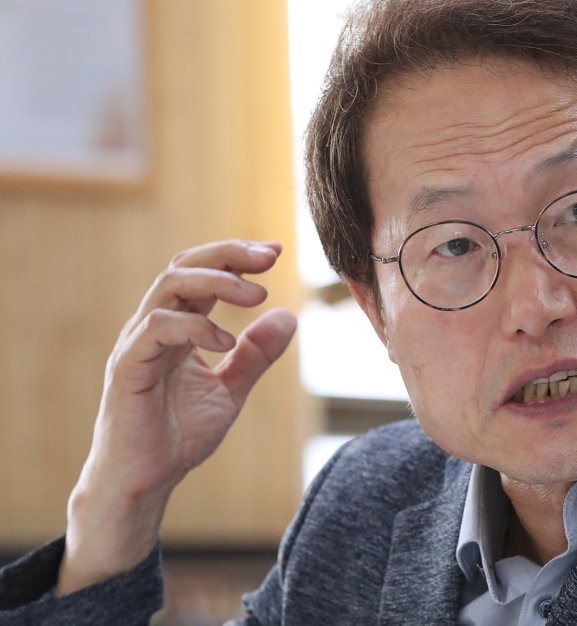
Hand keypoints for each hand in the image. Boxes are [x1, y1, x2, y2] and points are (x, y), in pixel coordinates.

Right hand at [57, 240, 296, 594]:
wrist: (145, 483)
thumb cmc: (178, 436)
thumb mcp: (231, 390)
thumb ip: (256, 355)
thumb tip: (289, 317)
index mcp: (177, 327)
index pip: (201, 273)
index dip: (236, 256)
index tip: (276, 252)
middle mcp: (153, 327)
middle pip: (184, 266)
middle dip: (229, 254)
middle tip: (270, 257)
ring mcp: (137, 344)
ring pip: (169, 287)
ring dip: (217, 282)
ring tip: (257, 295)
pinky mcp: (128, 368)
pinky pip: (156, 329)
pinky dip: (195, 327)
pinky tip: (226, 342)